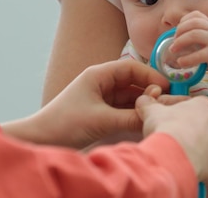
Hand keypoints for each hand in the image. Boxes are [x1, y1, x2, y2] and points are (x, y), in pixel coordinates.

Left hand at [2, 59, 169, 147]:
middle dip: (149, 90)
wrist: (41, 139)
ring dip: (143, 103)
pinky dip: (134, 113)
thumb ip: (131, 117)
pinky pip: (124, 108)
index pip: (131, 67)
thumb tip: (155, 116)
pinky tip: (145, 120)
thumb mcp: (102, 120)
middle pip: (133, 81)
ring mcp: (102, 97)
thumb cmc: (65, 123)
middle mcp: (101, 82)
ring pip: (130, 96)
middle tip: (164, 102)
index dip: (150, 75)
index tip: (165, 87)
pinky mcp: (101, 111)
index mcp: (98, 75)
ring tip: (157, 112)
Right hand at [136, 94, 207, 183]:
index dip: (180, 109)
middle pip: (202, 126)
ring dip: (192, 149)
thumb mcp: (152, 111)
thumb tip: (143, 100)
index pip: (195, 104)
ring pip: (204, 147)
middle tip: (171, 134)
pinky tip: (180, 167)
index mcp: (205, 107)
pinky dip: (194, 167)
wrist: (172, 157)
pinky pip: (204, 167)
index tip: (167, 114)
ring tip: (174, 152)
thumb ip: (149, 104)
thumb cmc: (166, 128)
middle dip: (188, 130)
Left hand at [171, 11, 207, 74]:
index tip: (177, 32)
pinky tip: (181, 62)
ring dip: (180, 42)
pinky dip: (187, 59)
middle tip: (173, 43)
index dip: (183, 22)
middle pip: (192, 23)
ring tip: (173, 50)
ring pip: (194, 34)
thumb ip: (198, 32)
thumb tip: (175, 38)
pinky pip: (199, 54)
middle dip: (179, 32)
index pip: (195, 15)